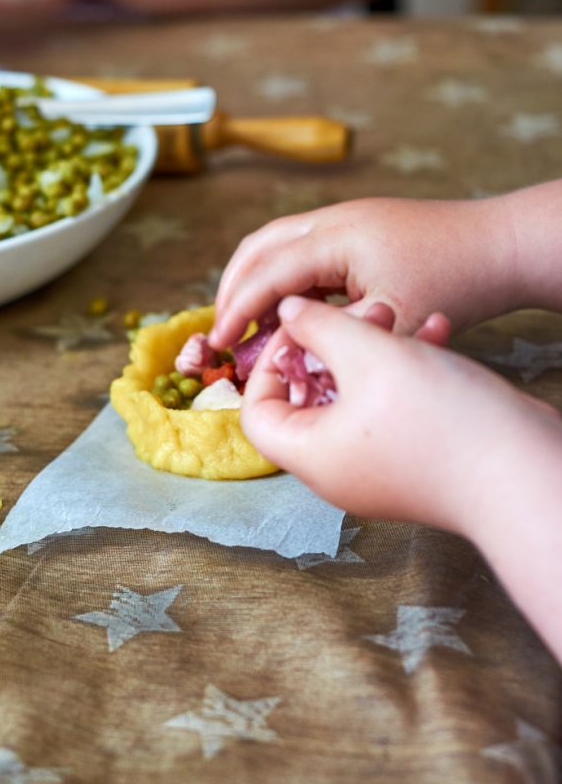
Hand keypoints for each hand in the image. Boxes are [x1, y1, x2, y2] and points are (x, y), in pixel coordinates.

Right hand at [210, 195, 518, 350]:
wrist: (502, 247)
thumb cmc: (457, 284)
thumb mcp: (393, 322)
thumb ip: (335, 332)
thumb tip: (287, 344)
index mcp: (338, 237)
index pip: (267, 272)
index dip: (236, 309)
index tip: (218, 344)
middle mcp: (335, 217)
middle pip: (259, 245)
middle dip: (233, 287)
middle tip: (223, 331)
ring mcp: (348, 217)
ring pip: (279, 241)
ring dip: (257, 279)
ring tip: (249, 323)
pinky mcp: (361, 227)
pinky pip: (305, 246)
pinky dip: (286, 276)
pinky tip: (293, 311)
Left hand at [241, 296, 560, 537]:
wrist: (524, 471)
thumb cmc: (442, 421)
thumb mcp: (370, 356)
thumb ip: (320, 327)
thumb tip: (288, 312)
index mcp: (313, 456)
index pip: (257, 412)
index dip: (269, 364)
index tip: (299, 329)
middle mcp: (340, 469)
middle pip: (311, 398)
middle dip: (334, 345)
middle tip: (365, 312)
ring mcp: (381, 467)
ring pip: (360, 396)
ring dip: (377, 350)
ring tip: (404, 316)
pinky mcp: (419, 458)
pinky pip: (396, 408)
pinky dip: (409, 370)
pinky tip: (437, 333)